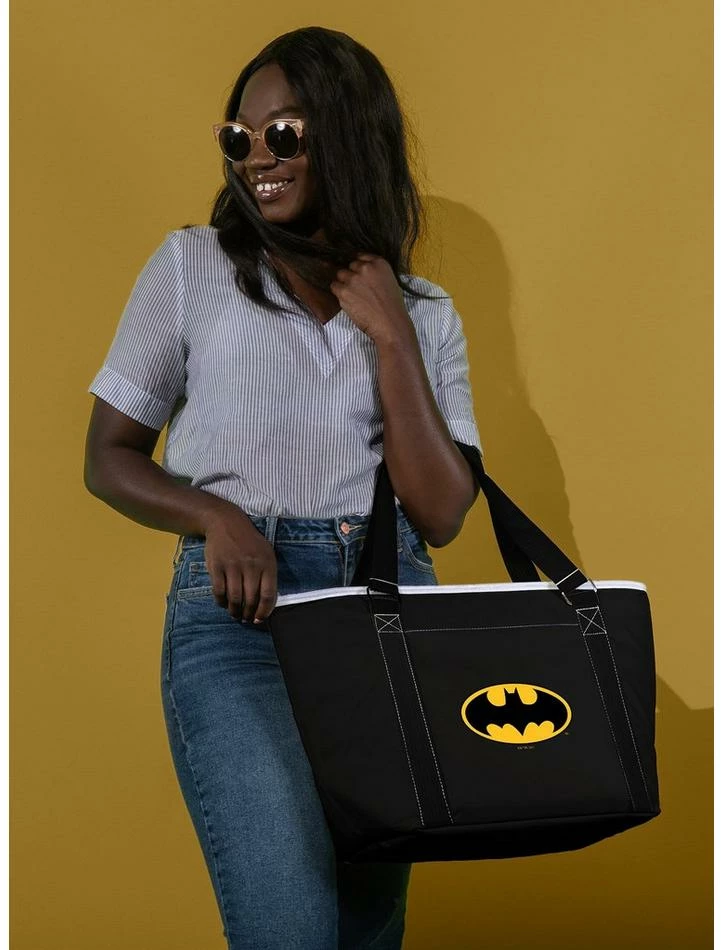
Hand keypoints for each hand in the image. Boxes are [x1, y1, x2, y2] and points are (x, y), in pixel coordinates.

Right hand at [201, 509, 277, 623]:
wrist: (226, 522)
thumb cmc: (249, 542)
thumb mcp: (266, 553)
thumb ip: (268, 575)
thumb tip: (266, 603)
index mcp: (267, 563)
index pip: (268, 595)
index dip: (264, 612)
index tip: (259, 619)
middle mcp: (251, 566)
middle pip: (251, 599)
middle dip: (249, 614)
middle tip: (246, 619)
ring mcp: (233, 566)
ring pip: (234, 598)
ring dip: (235, 611)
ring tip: (235, 614)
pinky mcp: (217, 566)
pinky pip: (219, 591)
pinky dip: (221, 602)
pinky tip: (223, 603)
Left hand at [329, 253, 413, 341]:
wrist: (389, 324)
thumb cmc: (392, 307)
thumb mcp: (391, 281)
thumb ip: (376, 273)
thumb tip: (364, 273)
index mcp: (379, 263)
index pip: (362, 256)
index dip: (359, 267)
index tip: (360, 274)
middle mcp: (365, 268)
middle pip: (350, 266)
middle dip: (352, 275)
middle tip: (358, 289)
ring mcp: (353, 279)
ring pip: (340, 275)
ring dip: (344, 283)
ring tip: (353, 296)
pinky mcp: (343, 291)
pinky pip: (334, 286)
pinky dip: (338, 293)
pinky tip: (349, 301)